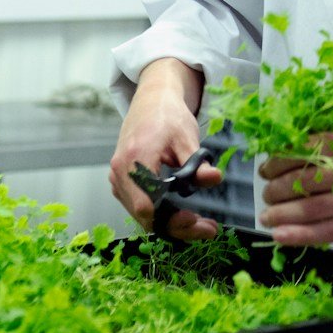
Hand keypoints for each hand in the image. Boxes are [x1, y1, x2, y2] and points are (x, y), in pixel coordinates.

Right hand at [109, 64, 216, 239]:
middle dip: (177, 226)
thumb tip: (214, 178)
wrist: (150, 103)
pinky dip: (162, 215)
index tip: (196, 220)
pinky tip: (185, 216)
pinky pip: (141, 207)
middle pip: (145, 215)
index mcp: (134, 159)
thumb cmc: (167, 116)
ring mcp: (118, 180)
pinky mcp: (123, 183)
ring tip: (203, 225)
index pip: (146, 204)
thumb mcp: (186, 136)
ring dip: (171, 223)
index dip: (170, 219)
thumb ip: (197, 162)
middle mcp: (120, 173)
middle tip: (208, 229)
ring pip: (143, 215)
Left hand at [260, 131, 332, 247]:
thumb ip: (332, 149)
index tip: (267, 168)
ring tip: (268, 216)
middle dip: (276, 189)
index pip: (304, 150)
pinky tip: (281, 236)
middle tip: (266, 195)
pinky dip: (299, 235)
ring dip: (282, 214)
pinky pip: (327, 231)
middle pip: (303, 180)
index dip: (278, 161)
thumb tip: (289, 158)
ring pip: (311, 208)